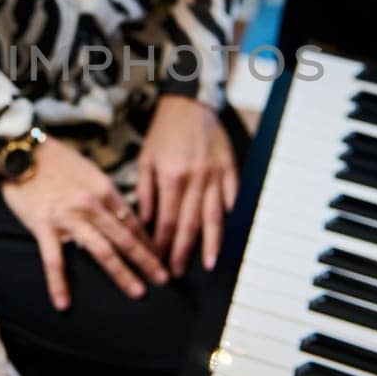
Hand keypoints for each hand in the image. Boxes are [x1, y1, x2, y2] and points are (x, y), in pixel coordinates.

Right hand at [1, 137, 167, 310]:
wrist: (21, 152)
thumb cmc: (56, 160)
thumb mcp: (89, 171)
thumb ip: (105, 195)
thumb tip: (122, 216)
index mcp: (104, 190)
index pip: (133, 221)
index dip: (149, 242)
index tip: (161, 257)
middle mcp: (91, 205)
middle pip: (125, 238)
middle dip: (147, 261)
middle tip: (164, 280)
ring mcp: (68, 218)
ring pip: (101, 251)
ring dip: (122, 273)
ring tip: (138, 292)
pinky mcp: (43, 227)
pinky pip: (53, 260)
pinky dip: (58, 284)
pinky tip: (64, 304)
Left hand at [136, 96, 239, 276]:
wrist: (190, 104)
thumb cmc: (163, 132)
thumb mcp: (145, 159)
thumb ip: (145, 192)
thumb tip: (145, 223)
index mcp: (171, 177)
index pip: (165, 221)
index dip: (161, 244)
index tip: (157, 260)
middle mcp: (195, 179)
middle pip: (190, 224)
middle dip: (183, 252)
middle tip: (177, 272)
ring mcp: (215, 175)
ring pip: (214, 217)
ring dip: (211, 244)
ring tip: (208, 264)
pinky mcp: (229, 169)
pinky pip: (232, 198)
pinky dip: (230, 217)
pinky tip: (229, 235)